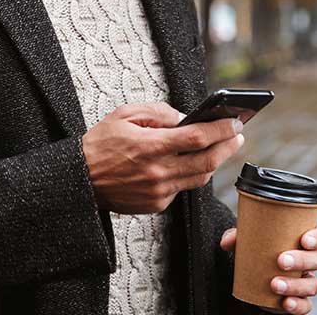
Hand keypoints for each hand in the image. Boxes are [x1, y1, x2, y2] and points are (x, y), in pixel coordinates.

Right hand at [81, 102, 243, 213]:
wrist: (79, 179)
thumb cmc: (99, 145)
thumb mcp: (124, 115)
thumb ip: (158, 112)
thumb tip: (184, 117)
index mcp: (150, 146)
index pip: (198, 137)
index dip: (221, 129)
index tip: (234, 121)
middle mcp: (158, 172)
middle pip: (207, 161)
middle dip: (228, 146)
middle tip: (237, 135)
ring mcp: (158, 191)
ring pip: (199, 178)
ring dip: (214, 162)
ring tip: (220, 147)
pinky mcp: (156, 204)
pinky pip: (182, 188)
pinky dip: (189, 175)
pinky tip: (189, 163)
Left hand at [220, 224, 316, 313]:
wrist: (254, 279)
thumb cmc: (258, 252)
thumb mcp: (248, 242)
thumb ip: (237, 237)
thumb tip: (227, 242)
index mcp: (304, 241)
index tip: (304, 239)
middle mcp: (311, 261)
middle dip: (302, 260)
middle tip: (281, 261)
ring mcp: (307, 282)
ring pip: (313, 284)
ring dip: (295, 285)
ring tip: (274, 284)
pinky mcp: (300, 300)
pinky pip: (306, 305)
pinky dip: (297, 304)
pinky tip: (285, 303)